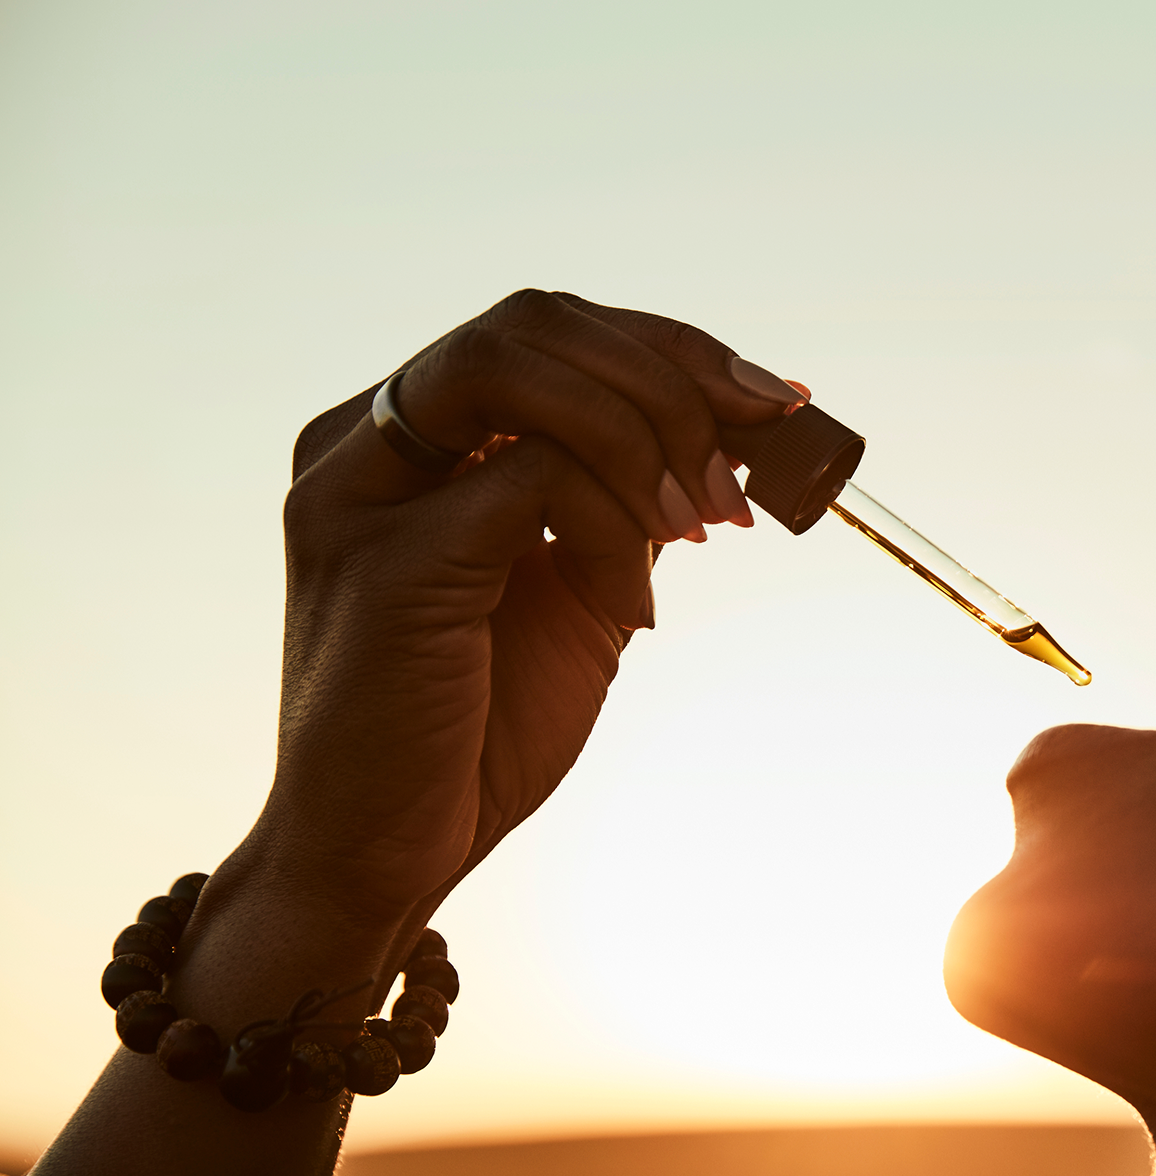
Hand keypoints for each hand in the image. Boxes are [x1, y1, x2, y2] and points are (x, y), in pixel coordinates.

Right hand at [248, 290, 808, 936]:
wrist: (388, 854)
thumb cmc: (475, 730)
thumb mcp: (581, 589)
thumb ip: (631, 504)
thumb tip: (738, 433)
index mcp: (408, 441)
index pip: (549, 332)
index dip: (674, 351)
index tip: (777, 403)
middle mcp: (364, 445)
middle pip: (537, 321)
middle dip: (673, 378)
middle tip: (752, 460)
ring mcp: (359, 493)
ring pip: (524, 369)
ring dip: (647, 435)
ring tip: (702, 525)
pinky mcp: (381, 557)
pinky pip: (532, 476)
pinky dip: (612, 524)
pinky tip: (632, 604)